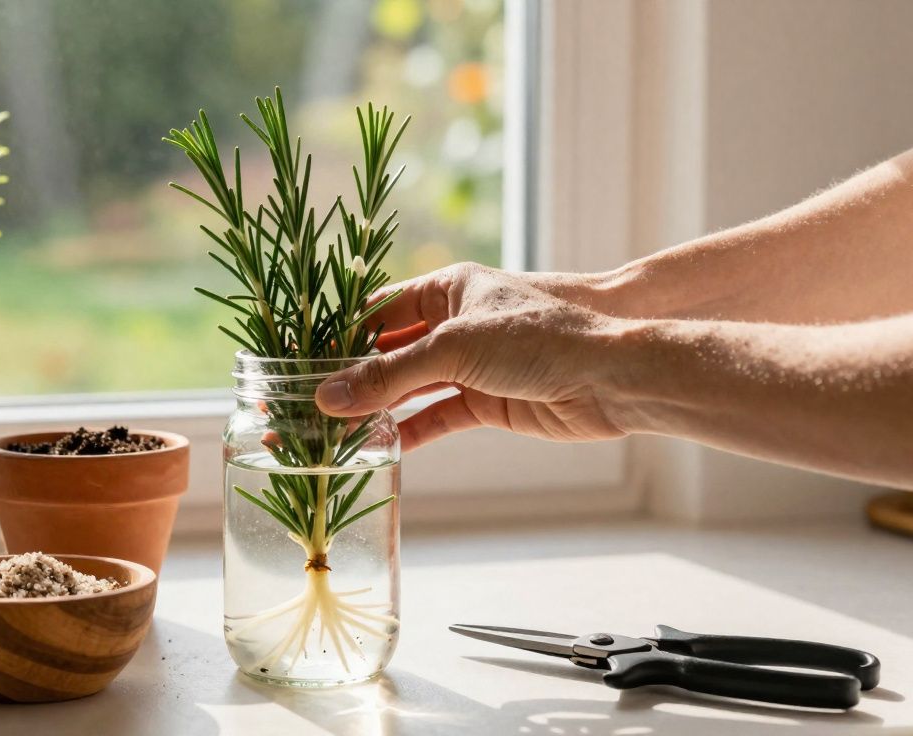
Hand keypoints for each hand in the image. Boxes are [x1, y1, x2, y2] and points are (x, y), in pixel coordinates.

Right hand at [314, 263, 627, 449]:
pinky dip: (409, 430)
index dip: (341, 335)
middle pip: (391, 350)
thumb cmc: (538, 338)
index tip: (303, 363)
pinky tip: (378, 447)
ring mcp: (470, 364)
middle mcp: (456, 323)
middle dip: (353, 376)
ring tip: (333, 430)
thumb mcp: (453, 348)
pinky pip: (435, 416)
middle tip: (309, 403)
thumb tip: (329, 397)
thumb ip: (389, 376)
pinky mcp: (486, 401)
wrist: (609, 377)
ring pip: (411, 387)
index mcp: (448, 287)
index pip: (379, 309)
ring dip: (377, 408)